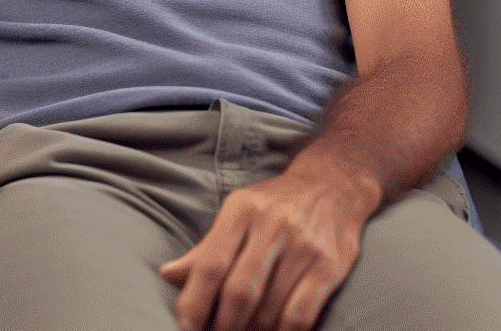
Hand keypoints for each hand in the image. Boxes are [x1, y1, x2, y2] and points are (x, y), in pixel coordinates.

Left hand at [157, 166, 376, 330]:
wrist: (333, 185)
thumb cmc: (273, 206)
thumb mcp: (235, 214)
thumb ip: (205, 249)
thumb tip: (167, 275)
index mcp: (240, 211)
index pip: (211, 264)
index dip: (194, 301)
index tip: (185, 328)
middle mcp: (272, 226)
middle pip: (240, 291)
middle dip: (222, 326)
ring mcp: (303, 247)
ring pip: (270, 309)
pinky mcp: (330, 267)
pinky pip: (301, 315)